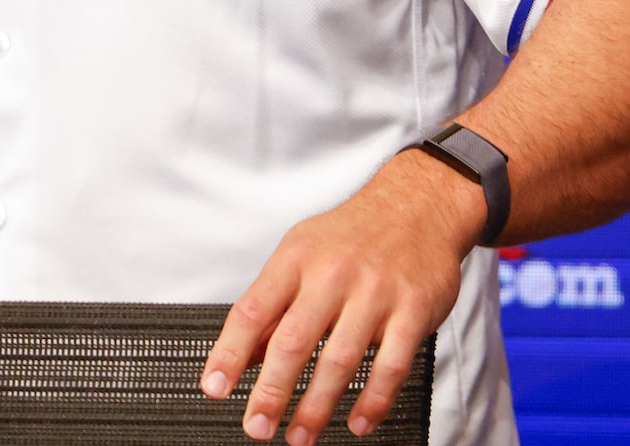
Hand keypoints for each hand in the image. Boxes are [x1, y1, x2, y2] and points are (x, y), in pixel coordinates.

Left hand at [201, 150, 484, 441]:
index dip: (228, 352)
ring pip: (339, 360)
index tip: (214, 387)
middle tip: (256, 428)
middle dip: (271, 392)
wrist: (416, 206)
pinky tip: (358, 422)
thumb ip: (275, 302)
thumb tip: (244, 353)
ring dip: (316, 407)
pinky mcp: (413, 311)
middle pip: (292, 341)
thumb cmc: (351, 235)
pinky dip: (372, 400)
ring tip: (299, 436)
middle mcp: (330, 274)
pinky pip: (390, 365)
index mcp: (295, 259)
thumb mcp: (301, 253)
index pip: (252, 310)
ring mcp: (374, 293)